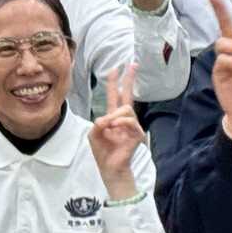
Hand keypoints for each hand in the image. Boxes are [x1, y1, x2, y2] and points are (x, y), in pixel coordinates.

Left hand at [86, 66, 146, 192]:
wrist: (110, 168)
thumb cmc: (103, 152)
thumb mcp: (94, 134)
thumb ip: (99, 123)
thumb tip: (110, 117)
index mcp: (112, 117)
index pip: (114, 96)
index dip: (114, 82)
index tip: (115, 68)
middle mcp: (123, 119)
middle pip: (127, 95)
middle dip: (129, 79)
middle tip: (132, 64)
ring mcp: (132, 126)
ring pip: (126, 109)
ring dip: (115, 115)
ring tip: (110, 126)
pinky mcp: (137, 134)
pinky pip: (129, 120)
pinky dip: (120, 122)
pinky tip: (115, 128)